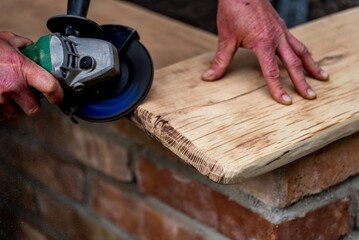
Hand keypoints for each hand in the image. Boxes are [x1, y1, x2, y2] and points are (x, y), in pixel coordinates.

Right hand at [0, 31, 62, 119]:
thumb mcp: (6, 40)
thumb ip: (23, 45)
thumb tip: (34, 49)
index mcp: (21, 68)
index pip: (50, 86)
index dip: (58, 95)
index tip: (58, 97)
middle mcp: (11, 85)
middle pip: (33, 109)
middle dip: (31, 103)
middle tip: (26, 95)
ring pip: (14, 113)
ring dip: (13, 106)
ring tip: (6, 93)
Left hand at [202, 0, 328, 104]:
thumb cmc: (233, 9)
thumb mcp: (225, 38)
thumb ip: (220, 60)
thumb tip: (209, 77)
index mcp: (263, 42)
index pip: (271, 71)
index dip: (278, 88)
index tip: (286, 101)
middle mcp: (277, 37)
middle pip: (293, 63)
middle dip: (302, 82)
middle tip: (311, 96)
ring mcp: (281, 31)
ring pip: (301, 51)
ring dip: (312, 66)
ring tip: (322, 78)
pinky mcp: (282, 26)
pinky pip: (297, 42)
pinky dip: (305, 53)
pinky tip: (308, 58)